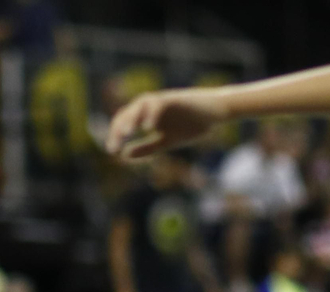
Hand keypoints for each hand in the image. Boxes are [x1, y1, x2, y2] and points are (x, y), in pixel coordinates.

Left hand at [106, 89, 229, 159]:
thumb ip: (147, 148)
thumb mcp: (166, 142)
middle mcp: (151, 107)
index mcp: (147, 116)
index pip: (125, 122)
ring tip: (125, 134)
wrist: (216, 113)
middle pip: (127, 113)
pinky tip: (148, 128)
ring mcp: (162, 101)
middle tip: (113, 147)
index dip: (116, 135)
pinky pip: (159, 103)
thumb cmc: (193, 125)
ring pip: (140, 105)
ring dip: (131, 118)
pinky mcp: (174, 98)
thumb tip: (125, 155)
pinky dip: (152, 114)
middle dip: (119, 130)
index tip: (112, 151)